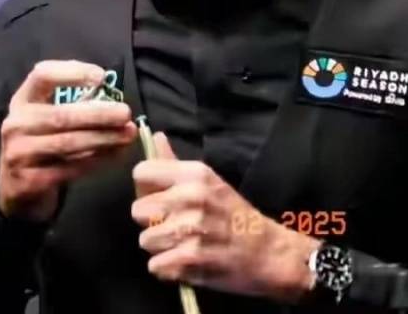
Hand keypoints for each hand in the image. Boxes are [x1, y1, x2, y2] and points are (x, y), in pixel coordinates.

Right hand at [0, 60, 137, 221]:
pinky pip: (70, 169)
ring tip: (127, 135)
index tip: (101, 76)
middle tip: (126, 113)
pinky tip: (115, 155)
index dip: (72, 72)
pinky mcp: (30, 181)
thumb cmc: (40, 144)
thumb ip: (70, 105)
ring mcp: (19, 153)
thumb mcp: (44, 118)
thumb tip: (113, 99)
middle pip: (60, 115)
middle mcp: (16, 124)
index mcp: (22, 101)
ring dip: (103, 138)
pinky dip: (96, 161)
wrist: (15, 188)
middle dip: (98, 114)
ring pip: (68, 143)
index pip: (42, 76)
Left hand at [131, 133, 318, 301]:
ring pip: (145, 240)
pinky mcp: (191, 258)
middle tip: (175, 226)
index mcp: (193, 174)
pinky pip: (155, 266)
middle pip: (137, 210)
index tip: (160, 200)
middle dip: (152, 222)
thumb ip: (174, 163)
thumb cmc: (234, 215)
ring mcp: (190, 228)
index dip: (145, 189)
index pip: (140, 172)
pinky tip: (187, 263)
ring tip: (184, 245)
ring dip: (161, 248)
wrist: (269, 253)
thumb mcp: (208, 181)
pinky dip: (168, 269)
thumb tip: (155, 137)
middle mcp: (190, 197)